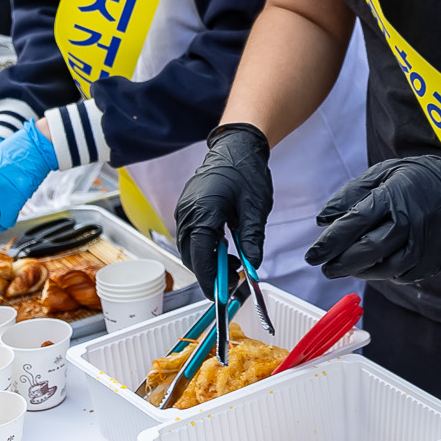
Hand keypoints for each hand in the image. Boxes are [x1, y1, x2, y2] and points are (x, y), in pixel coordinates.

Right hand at [177, 124, 271, 302]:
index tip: (224, 295)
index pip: (201, 258)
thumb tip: (253, 266)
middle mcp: (187, 214)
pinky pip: (192, 237)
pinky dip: (206, 248)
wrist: (236, 145)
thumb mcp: (256, 208)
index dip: (212, 281)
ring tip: (235, 258)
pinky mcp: (188, 210)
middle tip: (237, 276)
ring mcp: (184, 211)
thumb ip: (253, 239)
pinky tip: (225, 245)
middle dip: (212, 273)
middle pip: (192, 257)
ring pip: (190, 249)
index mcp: (202, 213)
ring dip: (209, 261)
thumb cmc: (245, 171)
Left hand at [307, 150, 440, 283]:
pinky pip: (402, 274)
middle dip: (340, 263)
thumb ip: (351, 195)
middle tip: (325, 268)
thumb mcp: (383, 173)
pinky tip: (375, 265)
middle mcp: (408, 224)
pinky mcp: (432, 261)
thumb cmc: (420, 178)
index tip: (312, 255)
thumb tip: (322, 219)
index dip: (329, 242)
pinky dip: (384, 272)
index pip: (352, 225)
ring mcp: (423, 246)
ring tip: (347, 267)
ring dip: (360, 271)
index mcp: (392, 198)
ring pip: (383, 269)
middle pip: (366, 252)